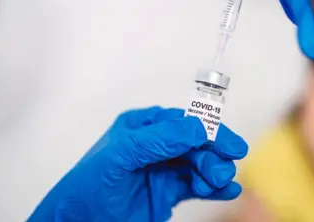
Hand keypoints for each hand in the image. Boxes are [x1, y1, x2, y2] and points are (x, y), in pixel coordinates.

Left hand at [28, 106, 247, 221]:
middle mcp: (156, 145)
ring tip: (220, 183)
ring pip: (199, 165)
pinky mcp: (168, 192)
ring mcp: (163, 169)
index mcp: (142, 127)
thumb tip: (197, 128)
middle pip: (195, 144)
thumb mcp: (120, 155)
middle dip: (212, 155)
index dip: (208, 130)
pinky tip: (226, 191)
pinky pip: (197, 186)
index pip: (181, 122)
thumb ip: (157, 139)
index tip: (227, 143)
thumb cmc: (87, 187)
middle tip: (223, 169)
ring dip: (214, 172)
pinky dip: (214, 189)